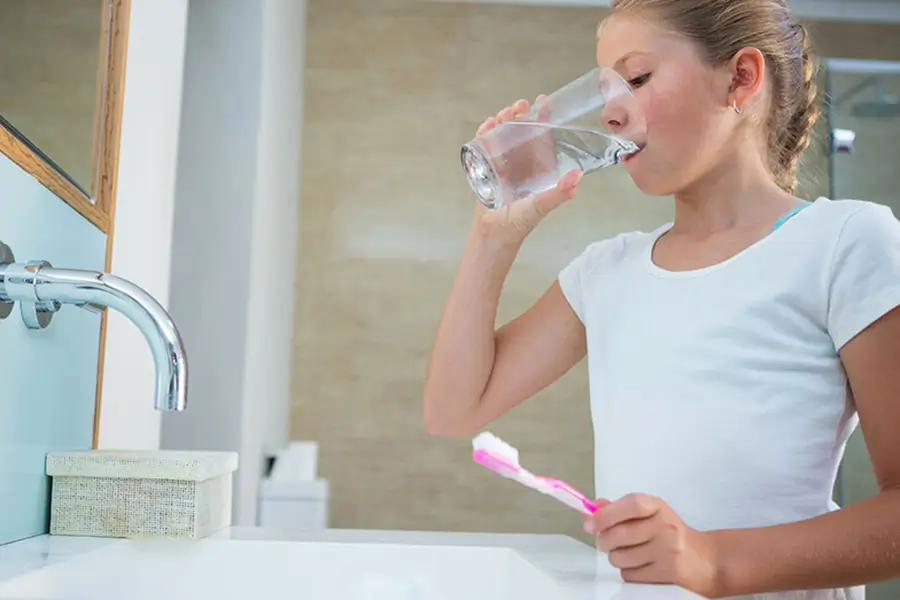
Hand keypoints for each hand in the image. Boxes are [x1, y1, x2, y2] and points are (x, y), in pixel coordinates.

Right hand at [473, 96, 582, 241]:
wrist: (494, 234)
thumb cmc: (520, 223)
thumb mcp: (541, 205)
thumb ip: (559, 193)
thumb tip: (578, 177)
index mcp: (539, 169)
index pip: (543, 138)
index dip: (543, 120)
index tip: (542, 102)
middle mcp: (523, 164)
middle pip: (522, 132)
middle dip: (520, 116)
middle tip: (518, 106)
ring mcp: (505, 165)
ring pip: (504, 136)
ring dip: (503, 122)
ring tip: (502, 114)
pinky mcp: (488, 169)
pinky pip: (487, 146)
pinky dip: (485, 134)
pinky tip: (486, 126)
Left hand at [584, 493, 719, 596]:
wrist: (706, 559)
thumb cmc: (671, 533)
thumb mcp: (651, 513)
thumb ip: (622, 509)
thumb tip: (595, 507)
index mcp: (658, 507)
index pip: (631, 505)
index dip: (606, 514)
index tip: (589, 523)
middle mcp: (666, 526)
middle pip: (619, 534)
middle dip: (604, 540)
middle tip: (605, 542)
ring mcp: (668, 550)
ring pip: (620, 557)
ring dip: (617, 557)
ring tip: (629, 553)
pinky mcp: (668, 573)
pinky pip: (630, 575)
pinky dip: (629, 572)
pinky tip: (641, 565)